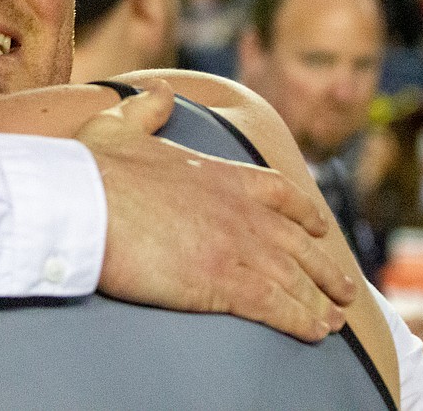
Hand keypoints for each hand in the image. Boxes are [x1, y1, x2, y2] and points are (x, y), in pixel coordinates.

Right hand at [78, 79, 356, 342]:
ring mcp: (235, 247)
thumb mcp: (119, 125)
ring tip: (332, 320)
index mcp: (218, 174)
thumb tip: (161, 90)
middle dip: (323, 268)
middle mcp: (237, 210)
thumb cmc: (94, 169)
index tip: (319, 227)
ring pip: (294, 278)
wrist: (82, 202)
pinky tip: (312, 332)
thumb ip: (147, 108)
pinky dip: (301, 321)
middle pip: (298, 242)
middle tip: (341, 287)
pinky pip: (277, 307)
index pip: (278, 192)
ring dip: (319, 301)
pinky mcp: (222, 283)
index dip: (304, 212)